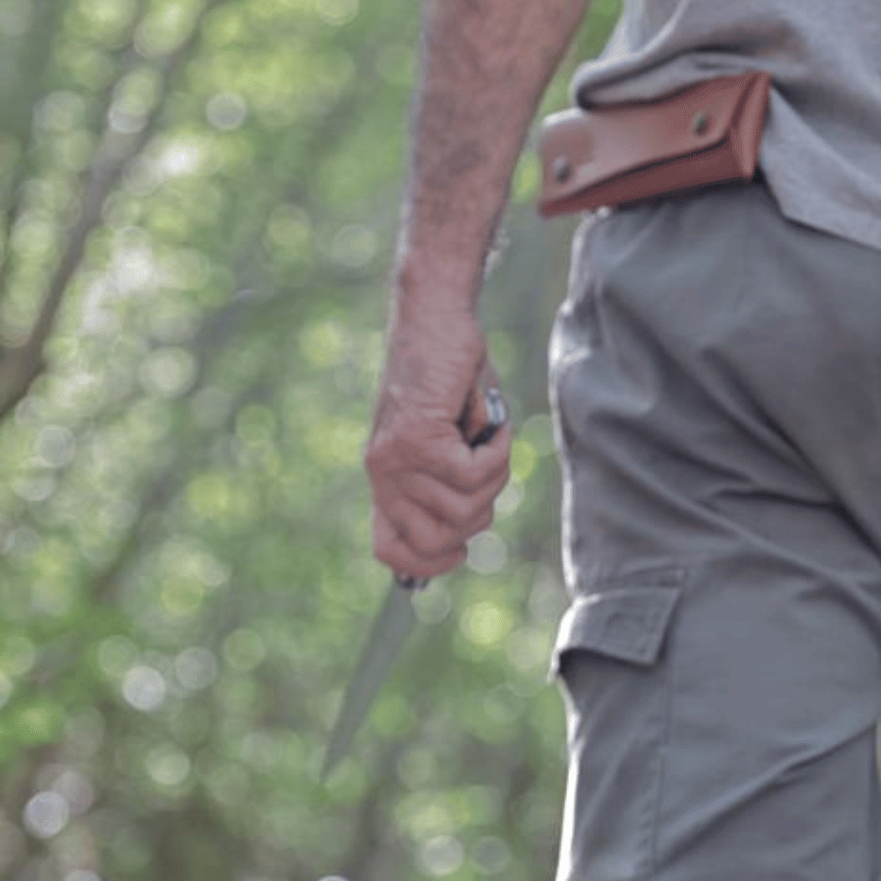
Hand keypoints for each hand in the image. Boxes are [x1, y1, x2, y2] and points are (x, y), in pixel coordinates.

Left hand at [365, 304, 510, 582]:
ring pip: (465, 508)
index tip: (461, 548)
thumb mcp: (450, 440)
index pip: (391, 552)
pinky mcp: (417, 441)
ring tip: (489, 436)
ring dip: (495, 475)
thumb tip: (462, 538)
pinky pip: (473, 475)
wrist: (437, 317)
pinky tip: (492, 423)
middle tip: (487, 469)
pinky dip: (497, 452)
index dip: (430, 562)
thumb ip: (450, 485)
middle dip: (479, 515)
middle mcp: (383, 476)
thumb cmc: (453, 376)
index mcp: (386, 480)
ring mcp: (396, 461)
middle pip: (440, 541)